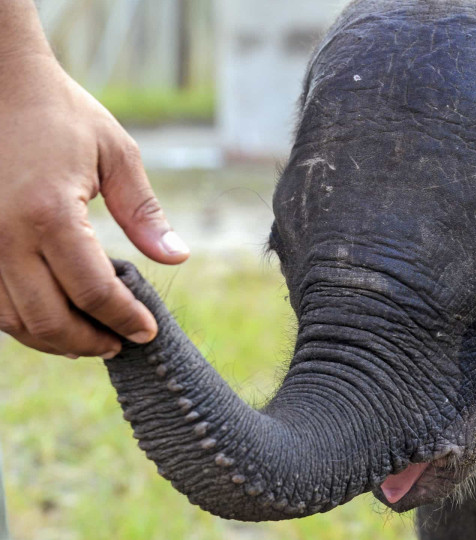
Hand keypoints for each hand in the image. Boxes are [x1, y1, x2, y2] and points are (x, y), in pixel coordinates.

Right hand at [0, 52, 188, 358]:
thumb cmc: (62, 115)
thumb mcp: (117, 155)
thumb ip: (145, 213)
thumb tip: (178, 257)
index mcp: (49, 215)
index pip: (93, 292)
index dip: (125, 319)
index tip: (147, 331)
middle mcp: (3, 236)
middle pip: (48, 319)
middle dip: (90, 341)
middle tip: (121, 343)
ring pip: (12, 320)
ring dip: (53, 339)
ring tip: (91, 338)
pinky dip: (22, 320)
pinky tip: (52, 318)